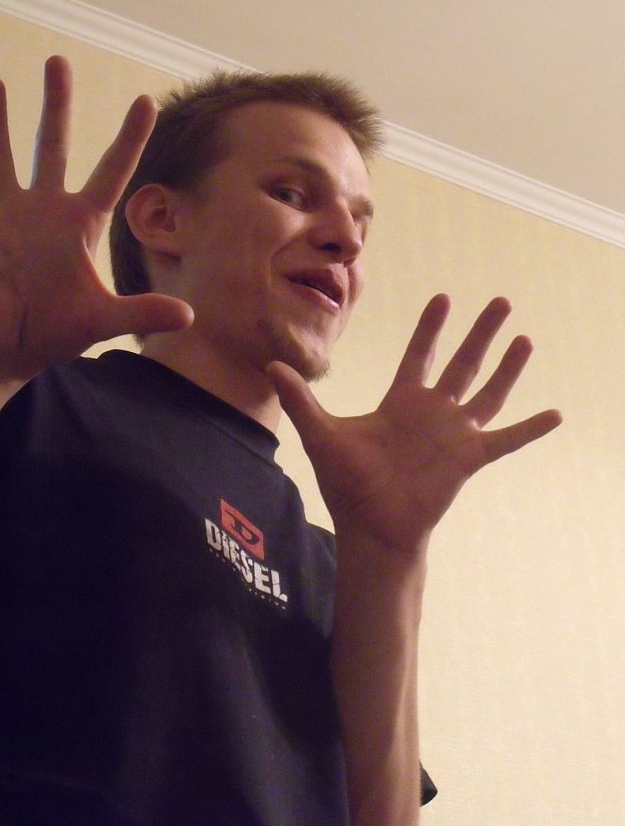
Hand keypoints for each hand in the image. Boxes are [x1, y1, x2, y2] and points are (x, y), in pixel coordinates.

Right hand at [0, 56, 192, 378]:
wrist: (9, 350)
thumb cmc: (56, 329)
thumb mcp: (102, 319)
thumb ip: (141, 312)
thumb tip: (189, 317)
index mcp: (81, 223)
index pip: (112, 171)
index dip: (130, 137)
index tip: (148, 99)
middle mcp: (45, 210)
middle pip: (53, 147)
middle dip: (56, 105)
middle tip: (58, 61)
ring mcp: (7, 218)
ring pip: (0, 160)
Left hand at [267, 295, 561, 554]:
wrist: (371, 528)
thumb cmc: (347, 484)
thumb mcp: (321, 433)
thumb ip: (300, 399)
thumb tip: (270, 366)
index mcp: (401, 402)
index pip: (419, 354)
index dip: (431, 327)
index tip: (444, 298)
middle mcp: (432, 413)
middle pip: (462, 363)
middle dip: (480, 332)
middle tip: (501, 302)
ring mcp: (453, 435)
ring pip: (488, 392)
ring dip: (508, 367)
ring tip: (525, 338)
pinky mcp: (469, 459)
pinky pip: (507, 439)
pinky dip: (531, 428)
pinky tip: (556, 413)